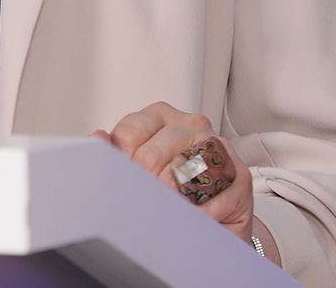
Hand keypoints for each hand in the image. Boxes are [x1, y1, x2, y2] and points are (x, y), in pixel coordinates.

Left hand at [96, 102, 273, 261]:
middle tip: (150, 202)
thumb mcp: (138, 167)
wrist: (216, 219)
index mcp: (161, 116)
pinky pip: (209, 199)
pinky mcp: (239, 175)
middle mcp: (191, 124)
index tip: (127, 181)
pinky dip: (197, 216)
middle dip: (145, 187)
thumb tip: (96, 136)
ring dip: (172, 201)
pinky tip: (195, 217)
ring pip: (180, 175)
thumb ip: (114, 151)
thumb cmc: (174, 188)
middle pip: (149, 156)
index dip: (122, 165)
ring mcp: (218, 146)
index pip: (128, 133)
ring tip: (173, 209)